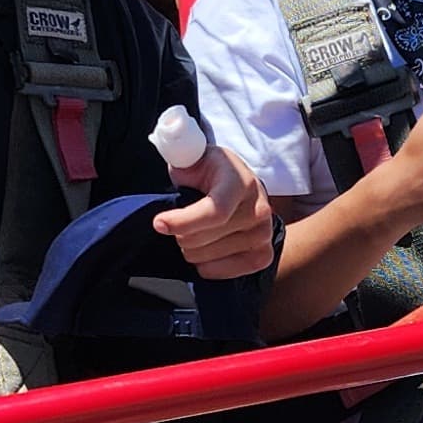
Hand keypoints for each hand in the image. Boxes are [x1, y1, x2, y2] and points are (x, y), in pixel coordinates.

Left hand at [155, 146, 274, 280]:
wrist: (242, 187)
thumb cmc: (211, 173)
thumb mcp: (195, 158)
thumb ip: (182, 154)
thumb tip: (173, 150)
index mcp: (240, 182)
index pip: (214, 211)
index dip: (184, 221)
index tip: (159, 223)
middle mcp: (259, 208)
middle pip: (203, 238)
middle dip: (180, 233)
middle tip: (180, 221)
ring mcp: (264, 234)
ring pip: (206, 257)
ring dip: (191, 249)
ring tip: (195, 232)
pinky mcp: (264, 255)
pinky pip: (222, 272)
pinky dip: (205, 266)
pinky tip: (205, 250)